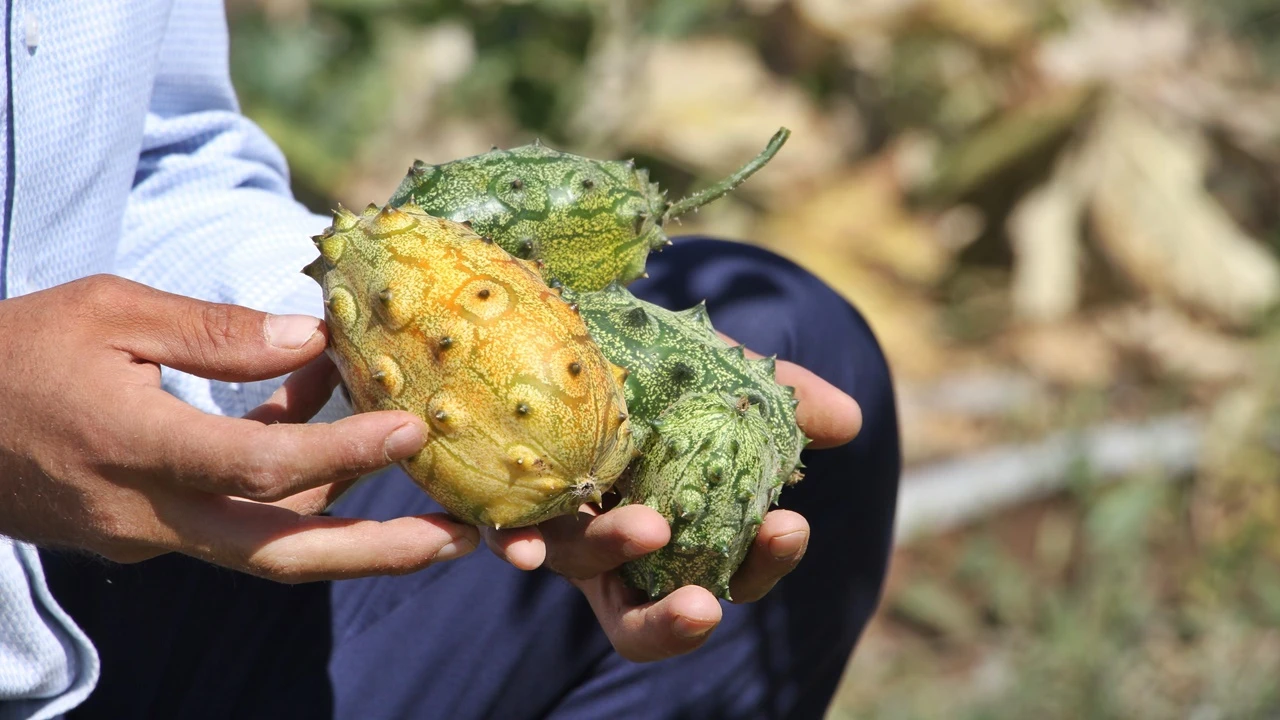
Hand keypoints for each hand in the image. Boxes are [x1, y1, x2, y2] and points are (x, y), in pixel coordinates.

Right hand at [0, 275, 477, 581]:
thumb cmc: (14, 351)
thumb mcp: (109, 310)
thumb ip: (216, 331)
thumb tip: (316, 339)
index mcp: (132, 446)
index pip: (261, 466)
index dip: (345, 454)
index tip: (412, 431)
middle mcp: (146, 511)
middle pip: (282, 553)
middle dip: (380, 552)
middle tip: (463, 539)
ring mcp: (146, 534)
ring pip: (264, 542)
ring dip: (343, 517)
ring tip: (416, 477)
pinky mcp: (145, 535)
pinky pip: (234, 521)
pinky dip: (286, 488)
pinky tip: (318, 426)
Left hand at [483, 338, 860, 661]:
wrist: (585, 318)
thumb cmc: (670, 363)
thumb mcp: (733, 377)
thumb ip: (787, 401)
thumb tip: (848, 421)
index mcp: (683, 530)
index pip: (728, 573)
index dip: (764, 564)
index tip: (789, 525)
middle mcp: (619, 546)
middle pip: (646, 617)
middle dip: (678, 622)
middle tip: (707, 608)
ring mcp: (560, 526)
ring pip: (582, 568)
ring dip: (614, 555)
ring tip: (650, 526)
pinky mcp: (507, 498)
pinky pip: (505, 534)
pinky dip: (514, 544)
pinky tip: (518, 547)